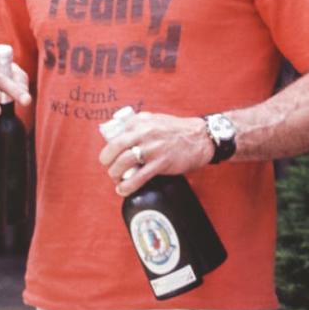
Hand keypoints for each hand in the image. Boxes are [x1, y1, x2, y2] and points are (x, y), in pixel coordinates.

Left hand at [98, 111, 213, 194]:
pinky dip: (127, 186)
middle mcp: (144, 133)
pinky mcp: (161, 163)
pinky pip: (138, 177)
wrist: (200, 138)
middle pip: (114, 148)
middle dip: (107, 161)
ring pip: (123, 163)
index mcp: (140, 122)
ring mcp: (152, 148)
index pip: (115, 135)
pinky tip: (123, 190)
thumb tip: (119, 133)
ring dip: (115, 174)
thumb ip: (137, 125)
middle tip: (110, 168)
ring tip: (117, 180)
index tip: (109, 157)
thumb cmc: (177, 130)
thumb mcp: (154, 119)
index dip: (108, 149)